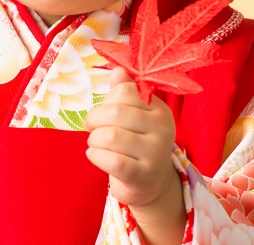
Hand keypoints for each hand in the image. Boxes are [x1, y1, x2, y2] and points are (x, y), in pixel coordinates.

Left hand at [85, 67, 185, 242]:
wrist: (150, 183)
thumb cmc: (137, 142)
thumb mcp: (134, 115)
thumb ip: (124, 93)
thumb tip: (118, 70)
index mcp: (159, 109)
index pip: (126, 92)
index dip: (106, 100)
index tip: (102, 110)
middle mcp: (162, 129)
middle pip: (116, 113)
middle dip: (94, 119)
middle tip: (91, 128)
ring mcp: (155, 154)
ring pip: (111, 136)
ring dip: (94, 139)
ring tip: (94, 142)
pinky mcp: (142, 175)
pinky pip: (112, 160)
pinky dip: (95, 155)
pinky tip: (94, 155)